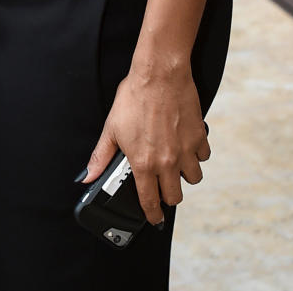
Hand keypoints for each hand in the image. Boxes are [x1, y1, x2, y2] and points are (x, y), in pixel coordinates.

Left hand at [81, 63, 208, 225]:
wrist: (160, 74)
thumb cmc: (135, 97)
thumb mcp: (111, 127)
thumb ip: (101, 156)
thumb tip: (89, 176)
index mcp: (143, 163)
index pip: (150, 202)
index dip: (152, 214)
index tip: (153, 217)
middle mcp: (166, 162)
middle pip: (175, 197)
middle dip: (168, 195)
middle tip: (162, 184)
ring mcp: (185, 151)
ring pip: (192, 178)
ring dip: (184, 174)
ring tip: (174, 161)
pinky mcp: (198, 138)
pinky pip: (203, 157)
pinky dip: (196, 154)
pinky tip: (185, 143)